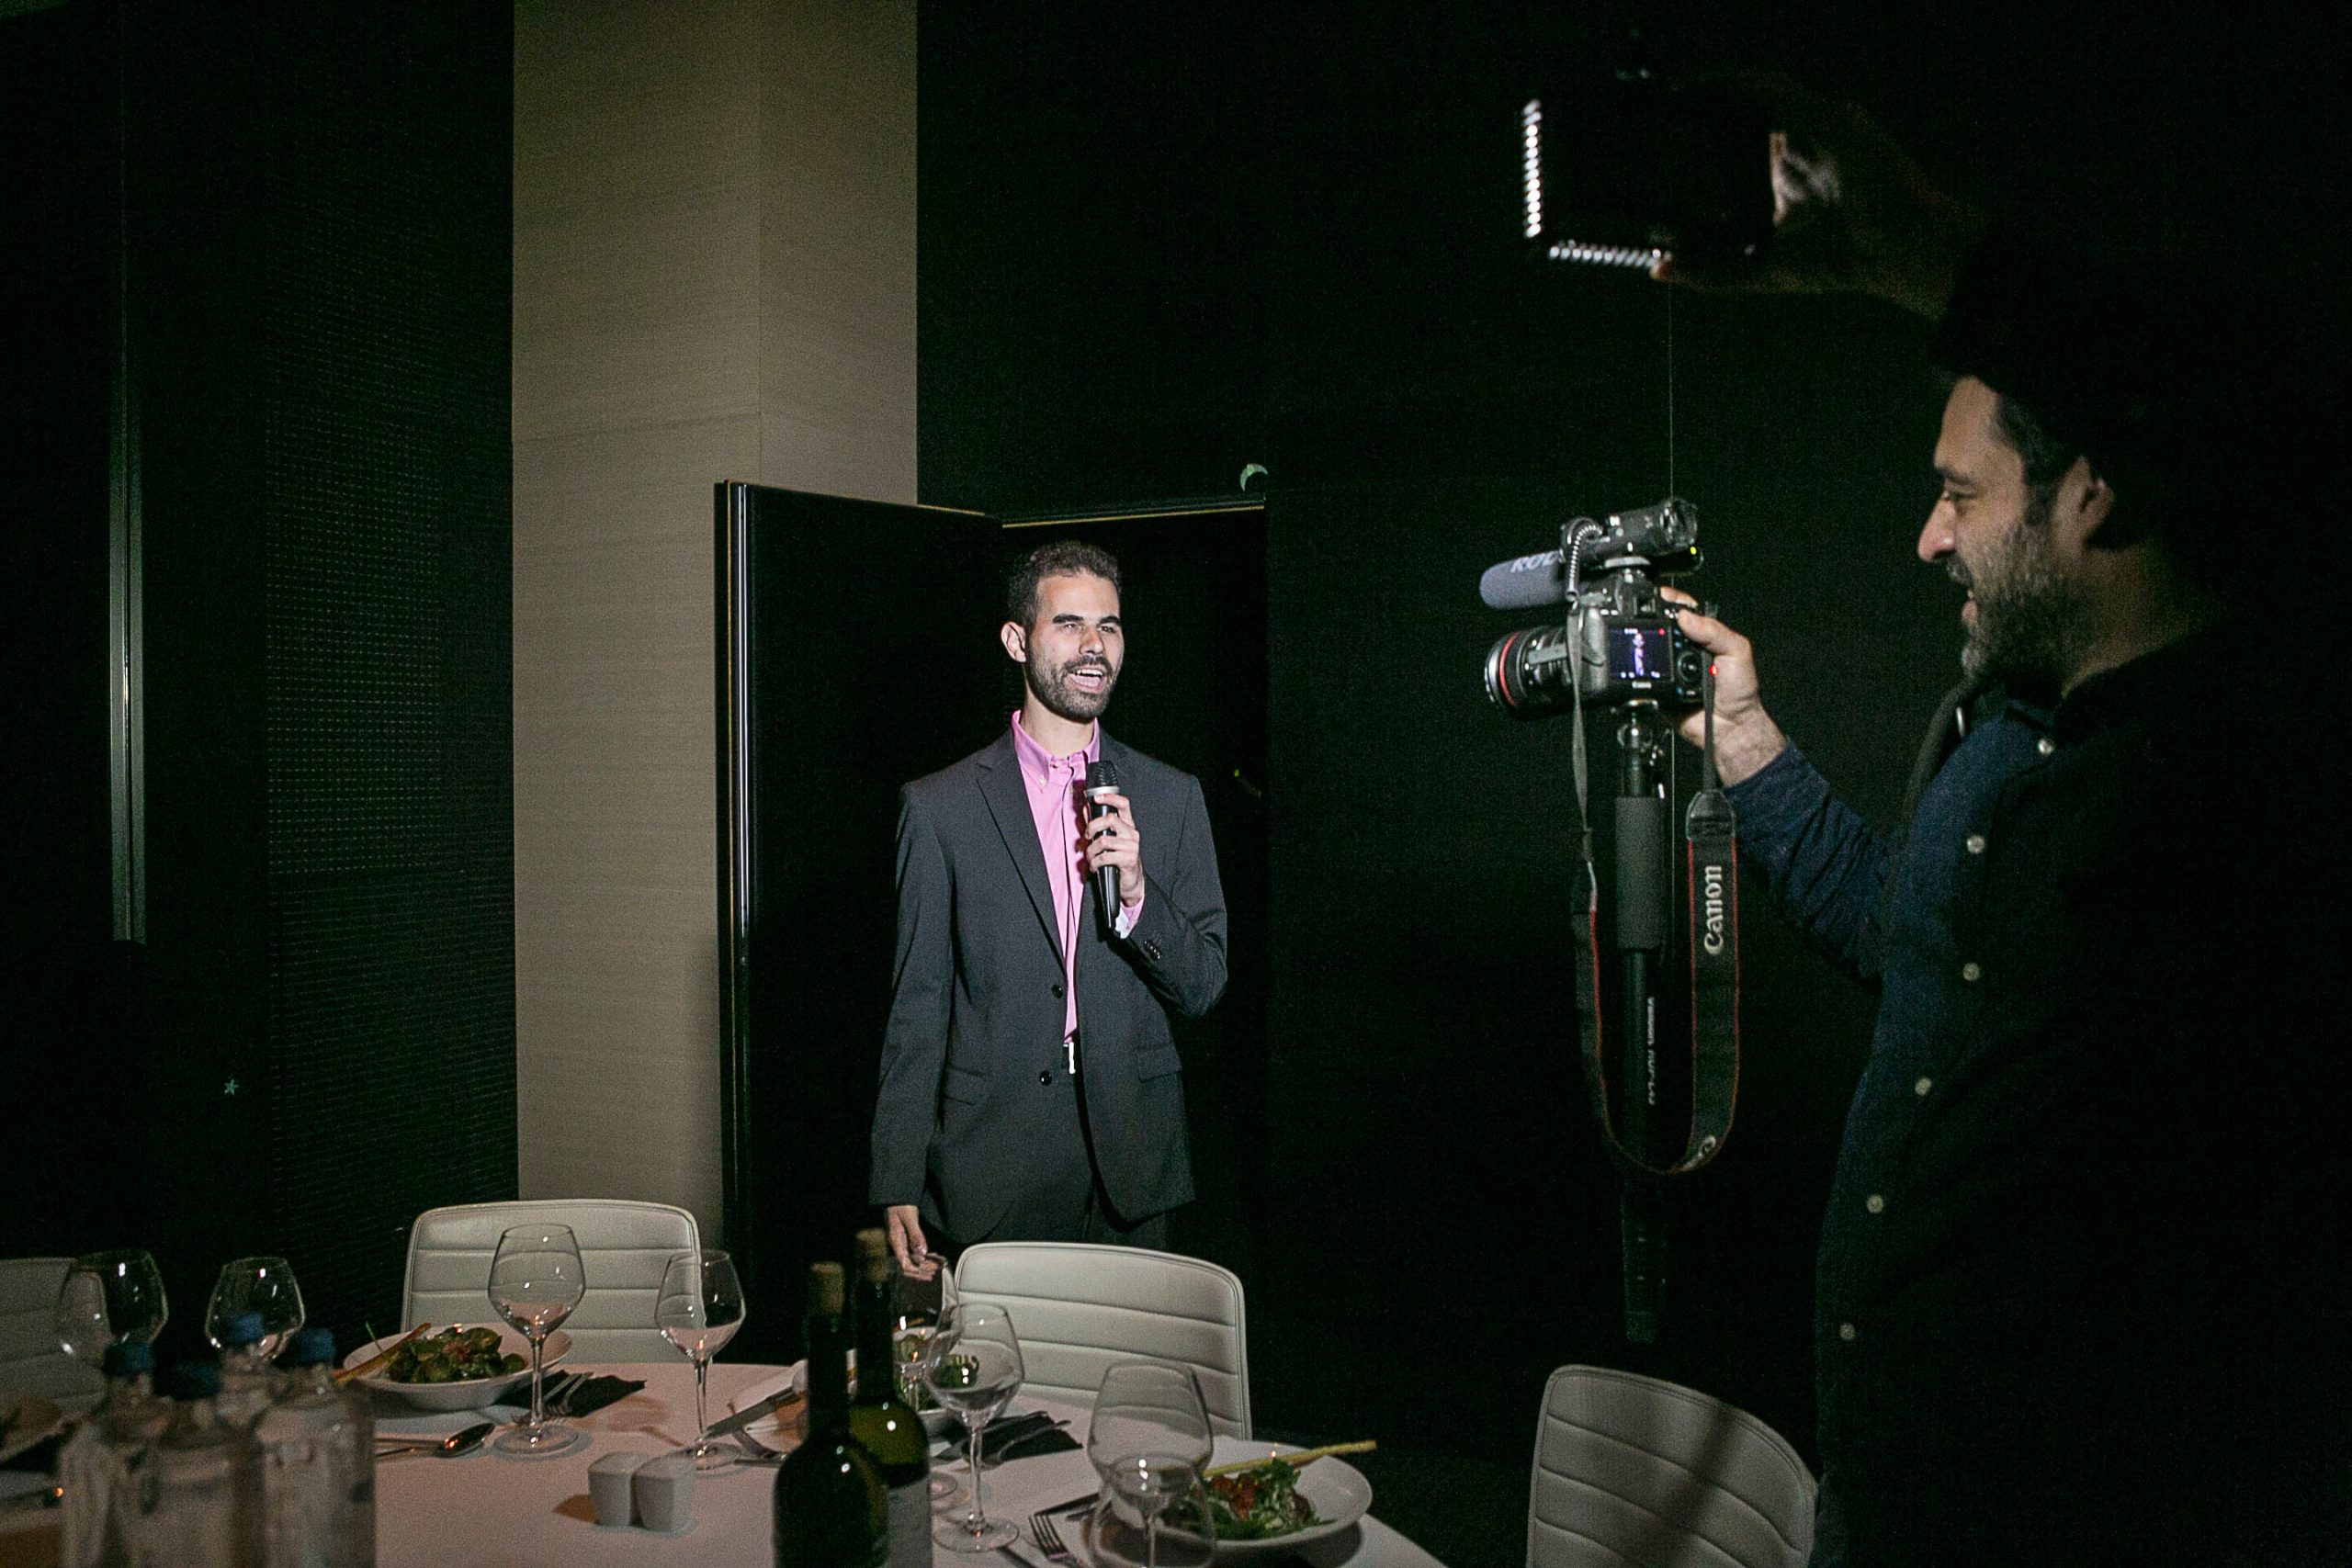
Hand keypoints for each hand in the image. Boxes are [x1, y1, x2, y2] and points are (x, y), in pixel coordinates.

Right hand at [885, 1205, 937, 1279]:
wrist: (896, 1197)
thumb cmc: (901, 1205)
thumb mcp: (910, 1218)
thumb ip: (916, 1235)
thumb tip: (922, 1252)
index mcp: (896, 1241)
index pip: (904, 1264)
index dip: (916, 1271)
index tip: (928, 1272)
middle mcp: (898, 1245)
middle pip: (907, 1265)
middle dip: (920, 1271)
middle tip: (933, 1272)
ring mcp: (901, 1243)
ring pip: (911, 1260)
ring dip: (922, 1265)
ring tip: (934, 1267)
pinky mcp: (905, 1240)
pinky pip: (913, 1253)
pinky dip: (922, 1257)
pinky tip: (930, 1257)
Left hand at [1081, 790, 1144, 905]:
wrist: (1130, 881)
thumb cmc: (1117, 858)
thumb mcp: (1107, 838)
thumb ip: (1097, 823)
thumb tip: (1086, 808)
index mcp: (1127, 825)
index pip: (1123, 804)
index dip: (1110, 797)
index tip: (1096, 797)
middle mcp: (1131, 833)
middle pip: (1110, 819)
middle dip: (1092, 827)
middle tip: (1087, 837)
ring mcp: (1131, 846)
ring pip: (1103, 840)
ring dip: (1091, 851)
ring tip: (1090, 857)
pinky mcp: (1128, 859)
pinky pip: (1105, 857)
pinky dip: (1095, 863)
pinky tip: (1094, 866)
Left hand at [1649, 75, 1987, 318]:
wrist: (1894, 253)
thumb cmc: (1841, 262)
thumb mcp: (1759, 269)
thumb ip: (1711, 270)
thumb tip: (1658, 269)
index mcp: (1785, 176)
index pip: (1737, 142)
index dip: (1701, 135)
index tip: (1661, 136)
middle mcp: (1800, 146)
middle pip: (1744, 114)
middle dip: (1703, 107)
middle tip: (1659, 107)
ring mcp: (1817, 128)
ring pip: (1759, 94)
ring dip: (1717, 89)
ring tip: (1675, 90)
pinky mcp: (1832, 117)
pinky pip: (1779, 93)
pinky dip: (1743, 87)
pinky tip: (1709, 85)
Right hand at [1660, 588, 1787, 786]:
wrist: (1730, 728)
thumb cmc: (1740, 692)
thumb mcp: (1737, 652)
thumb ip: (1715, 632)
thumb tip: (1686, 617)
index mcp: (1703, 636)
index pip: (1683, 610)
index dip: (1670, 601)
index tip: (1660, 597)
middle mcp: (1683, 650)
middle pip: (1660, 627)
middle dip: (1649, 620)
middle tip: (1645, 618)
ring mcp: (1668, 669)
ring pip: (1649, 650)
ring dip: (1644, 646)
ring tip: (1643, 640)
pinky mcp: (1658, 688)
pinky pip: (1644, 677)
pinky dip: (1641, 673)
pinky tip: (1643, 667)